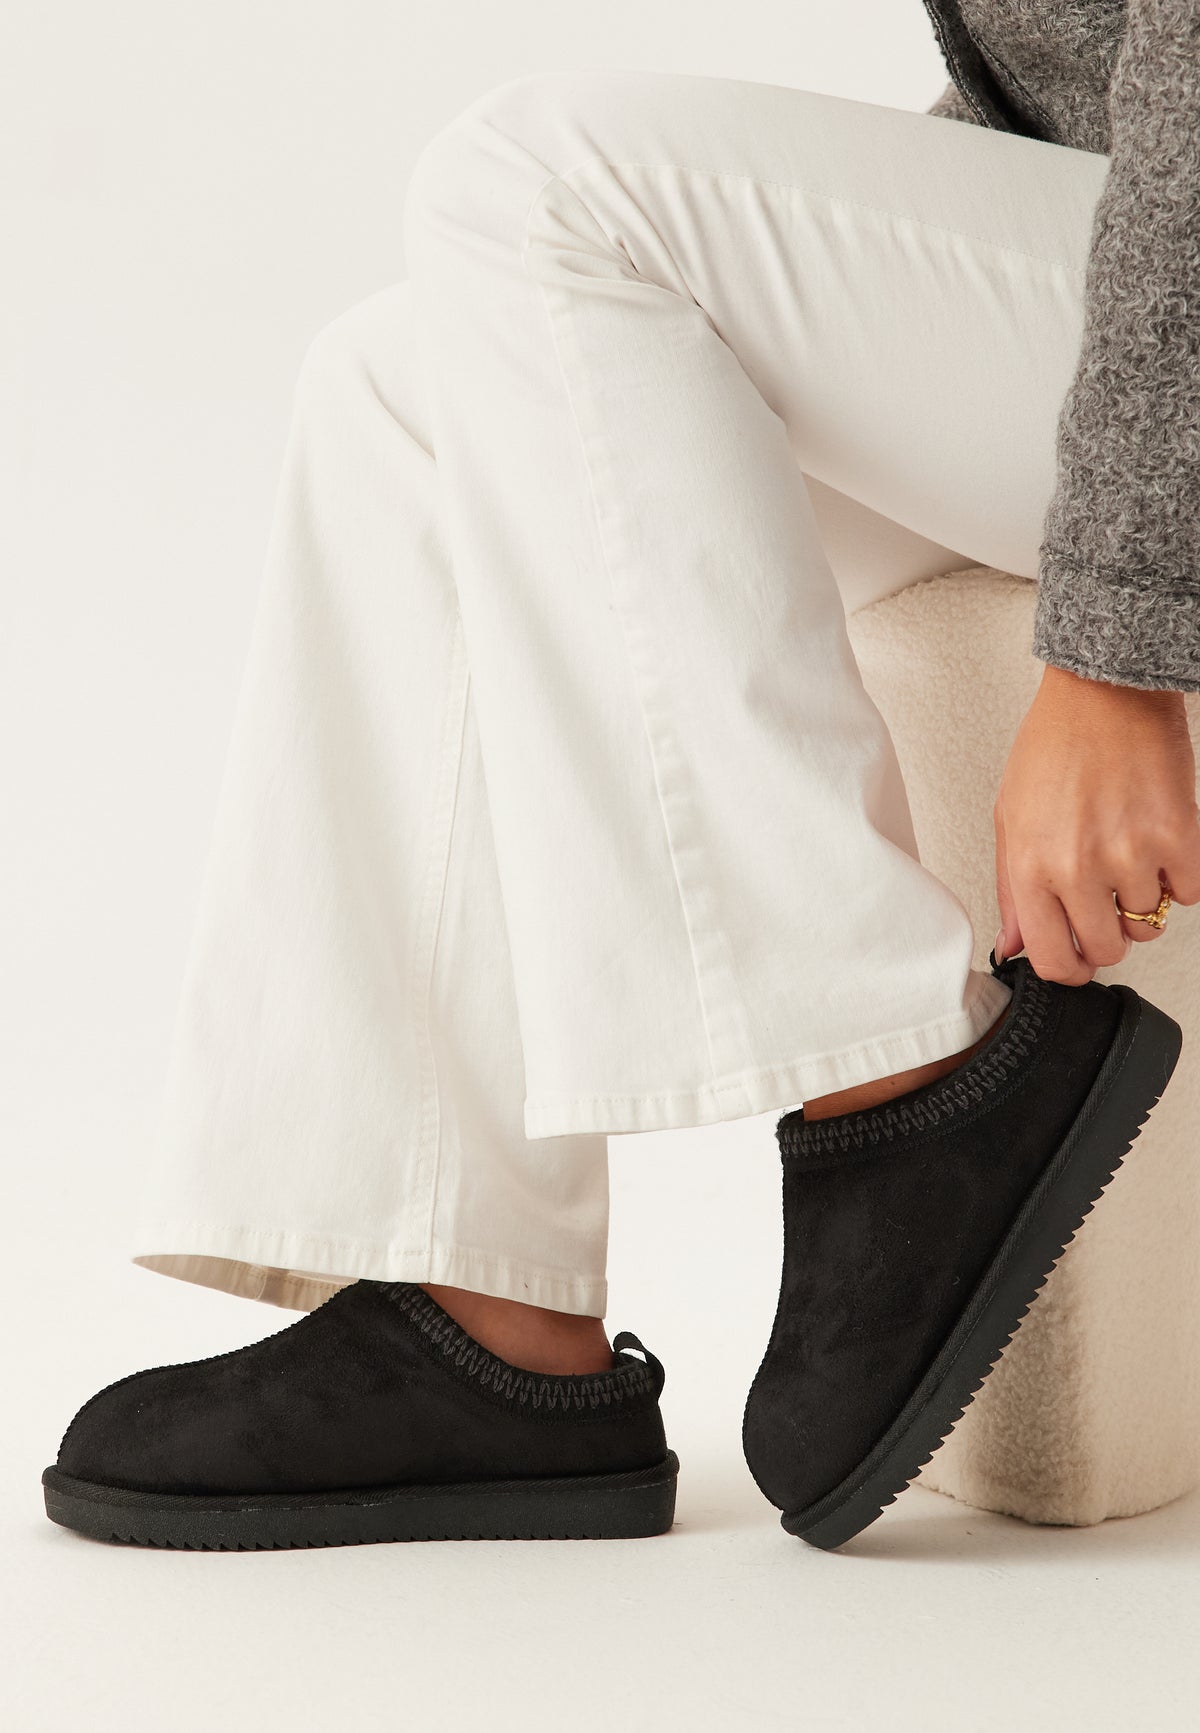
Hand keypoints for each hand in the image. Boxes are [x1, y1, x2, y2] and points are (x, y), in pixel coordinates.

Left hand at [993, 664, 1199, 983]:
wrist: (1105, 692)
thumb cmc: (1055, 746)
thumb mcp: (1011, 818)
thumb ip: (1013, 890)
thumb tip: (1013, 945)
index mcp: (1032, 867)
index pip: (1053, 959)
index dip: (1069, 969)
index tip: (1077, 960)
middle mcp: (1080, 867)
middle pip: (1107, 950)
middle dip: (1107, 936)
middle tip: (1105, 905)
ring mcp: (1132, 853)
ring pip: (1149, 922)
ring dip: (1141, 899)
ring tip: (1126, 854)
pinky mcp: (1179, 835)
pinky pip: (1189, 893)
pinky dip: (1178, 878)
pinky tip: (1157, 845)